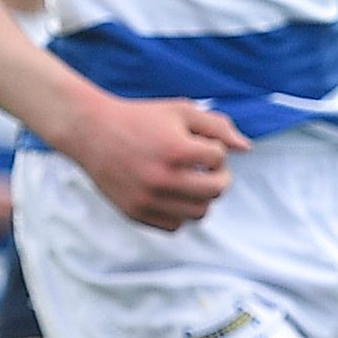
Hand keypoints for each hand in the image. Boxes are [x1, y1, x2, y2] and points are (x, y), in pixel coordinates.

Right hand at [61, 92, 247, 230]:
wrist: (91, 131)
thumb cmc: (139, 118)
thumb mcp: (180, 111)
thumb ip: (217, 126)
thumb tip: (246, 148)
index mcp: (176, 149)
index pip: (219, 158)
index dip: (215, 149)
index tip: (201, 144)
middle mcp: (163, 178)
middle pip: (216, 190)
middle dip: (218, 176)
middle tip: (206, 167)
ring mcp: (148, 199)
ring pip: (199, 213)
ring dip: (202, 196)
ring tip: (190, 181)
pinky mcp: (136, 213)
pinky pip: (175, 226)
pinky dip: (180, 213)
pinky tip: (172, 194)